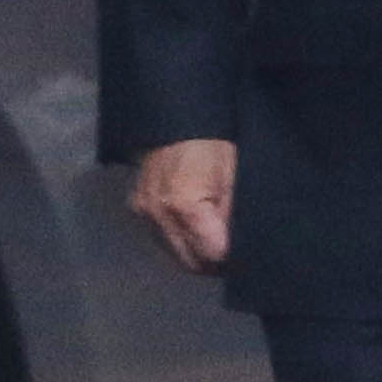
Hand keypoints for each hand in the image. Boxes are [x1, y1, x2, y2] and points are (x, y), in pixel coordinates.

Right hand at [130, 136, 236, 274]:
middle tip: (233, 255)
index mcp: (184, 206)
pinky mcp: (137, 209)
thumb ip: (233, 218)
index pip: (211, 254)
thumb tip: (238, 251)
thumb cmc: (214, 144)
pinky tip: (195, 230)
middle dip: (213, 263)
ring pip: (174, 254)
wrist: (176, 118)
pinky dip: (180, 241)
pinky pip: (162, 239)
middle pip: (190, 262)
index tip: (244, 256)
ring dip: (195, 254)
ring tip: (215, 242)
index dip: (231, 259)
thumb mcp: (234, 179)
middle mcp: (158, 215)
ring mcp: (144, 213)